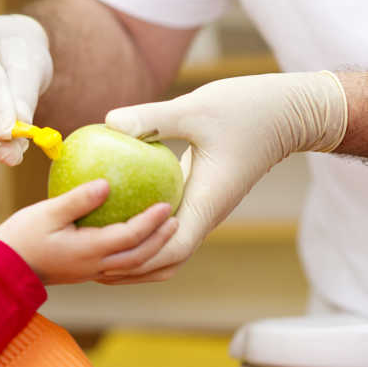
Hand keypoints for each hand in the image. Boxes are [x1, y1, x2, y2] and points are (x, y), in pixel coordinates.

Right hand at [0, 179, 178, 285]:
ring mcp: (90, 272)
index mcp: (88, 251)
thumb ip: (78, 199)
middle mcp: (95, 266)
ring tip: (164, 232)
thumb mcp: (46, 213)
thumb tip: (106, 183)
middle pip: (139, 257)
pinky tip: (136, 242)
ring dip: (152, 250)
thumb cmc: (20, 238)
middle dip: (161, 240)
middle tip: (176, 218)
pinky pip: (120, 268)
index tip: (166, 204)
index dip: (151, 222)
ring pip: (132, 267)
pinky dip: (136, 257)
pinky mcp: (84, 272)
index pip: (129, 236)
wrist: (2, 269)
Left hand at [99, 72, 346, 284]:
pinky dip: (141, 224)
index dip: (136, 260)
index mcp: (207, 203)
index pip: (171, 249)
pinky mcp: (198, 195)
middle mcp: (205, 213)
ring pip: (167, 244)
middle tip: (86, 263)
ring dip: (135, 252)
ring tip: (95, 246)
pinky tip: (112, 209)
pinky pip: (167, 220)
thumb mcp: (198, 108)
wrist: (288, 112)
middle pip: (165, 259)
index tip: (101, 258)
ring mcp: (203, 206)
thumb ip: (155, 117)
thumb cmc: (247, 108)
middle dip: (128, 267)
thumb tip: (110, 122)